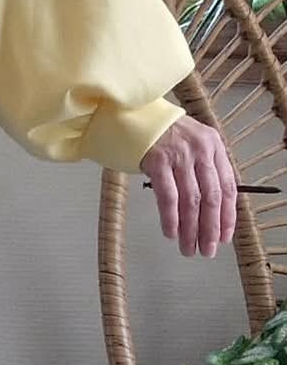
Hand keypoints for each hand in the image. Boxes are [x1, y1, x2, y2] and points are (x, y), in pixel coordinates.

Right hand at [140, 115, 237, 257]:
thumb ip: (205, 170)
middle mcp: (200, 150)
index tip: (224, 237)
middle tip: (207, 249)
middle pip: (211, 197)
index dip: (227, 216)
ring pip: (191, 201)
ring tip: (189, 247)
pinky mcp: (158, 161)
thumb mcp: (193, 145)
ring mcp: (179, 155)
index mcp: (214, 146)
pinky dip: (171, 218)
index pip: (228, 187)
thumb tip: (213, 211)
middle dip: (210, 229)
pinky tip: (172, 232)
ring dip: (191, 229)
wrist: (135, 115)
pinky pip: (168, 197)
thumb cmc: (164, 134)